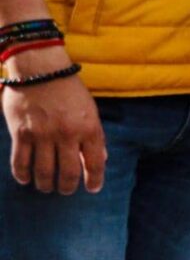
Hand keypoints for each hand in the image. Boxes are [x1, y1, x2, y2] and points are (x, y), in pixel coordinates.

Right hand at [3, 49, 105, 193]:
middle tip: (64, 190)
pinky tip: (26, 180)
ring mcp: (43, 135)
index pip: (95, 164)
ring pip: (44, 171)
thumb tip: (99, 160)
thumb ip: (94, 136)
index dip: (94, 180)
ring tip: (46, 187)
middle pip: (68, 173)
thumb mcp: (90, 111)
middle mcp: (67, 135)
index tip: (92, 189)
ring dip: (45, 184)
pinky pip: (20, 161)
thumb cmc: (68, 90)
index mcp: (89, 129)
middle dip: (67, 187)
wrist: (40, 69)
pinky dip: (23, 175)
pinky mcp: (21, 133)